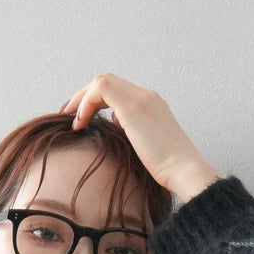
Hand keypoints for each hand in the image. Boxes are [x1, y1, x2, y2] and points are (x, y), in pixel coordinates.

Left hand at [57, 74, 219, 200]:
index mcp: (152, 106)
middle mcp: (147, 96)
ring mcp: (141, 98)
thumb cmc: (168, 171)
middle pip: (108, 83)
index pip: (118, 93)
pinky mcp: (133, 105)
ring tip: (71, 119)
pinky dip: (85, 103)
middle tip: (69, 116)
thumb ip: (132, 137)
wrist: (184, 171)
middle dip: (84, 97)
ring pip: (102, 82)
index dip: (96, 103)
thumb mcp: (146, 151)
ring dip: (82, 98)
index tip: (82, 121)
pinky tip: (80, 123)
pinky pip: (100, 89)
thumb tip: (115, 131)